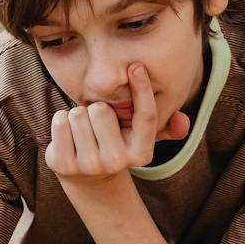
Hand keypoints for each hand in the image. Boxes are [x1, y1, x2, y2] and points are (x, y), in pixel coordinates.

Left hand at [45, 65, 191, 181]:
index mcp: (141, 153)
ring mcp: (90, 165)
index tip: (136, 66)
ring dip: (78, 115)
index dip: (142, 89)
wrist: (87, 177)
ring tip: (84, 130)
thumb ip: (164, 126)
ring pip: (79, 114)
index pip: (146, 116)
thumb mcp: (140, 137)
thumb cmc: (116, 144)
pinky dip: (62, 121)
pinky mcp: (64, 164)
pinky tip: (68, 134)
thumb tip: (184, 121)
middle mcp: (117, 162)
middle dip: (97, 107)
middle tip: (98, 122)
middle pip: (102, 110)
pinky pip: (61, 122)